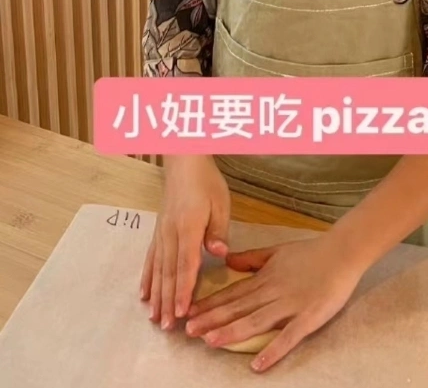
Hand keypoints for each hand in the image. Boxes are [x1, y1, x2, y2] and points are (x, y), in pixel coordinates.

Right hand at [140, 156, 229, 329]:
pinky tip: (144, 294)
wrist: (184, 162)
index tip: (181, 312)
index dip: (183, 290)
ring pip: (157, 269)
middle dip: (168, 301)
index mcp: (188, 227)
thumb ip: (218, 230)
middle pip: (168, 272)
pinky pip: (150, 259)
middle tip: (167, 327)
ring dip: (156, 295)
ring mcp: (161, 234)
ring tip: (154, 318)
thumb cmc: (206, 182)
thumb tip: (219, 254)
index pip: (186, 264)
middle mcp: (170, 234)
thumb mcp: (220, 202)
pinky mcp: (157, 232)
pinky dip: (147, 278)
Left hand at [185, 234, 364, 370]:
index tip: (190, 313)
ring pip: (256, 320)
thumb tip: (228, 260)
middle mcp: (273, 292)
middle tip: (189, 331)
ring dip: (232, 331)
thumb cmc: (311, 252)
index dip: (211, 304)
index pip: (233, 293)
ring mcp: (290, 305)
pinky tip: (258, 365)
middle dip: (212, 319)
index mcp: (265, 278)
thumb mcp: (276, 251)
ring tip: (210, 342)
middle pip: (238, 307)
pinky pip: (289, 337)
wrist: (342, 251)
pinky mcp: (309, 317)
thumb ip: (252, 258)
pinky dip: (273, 351)